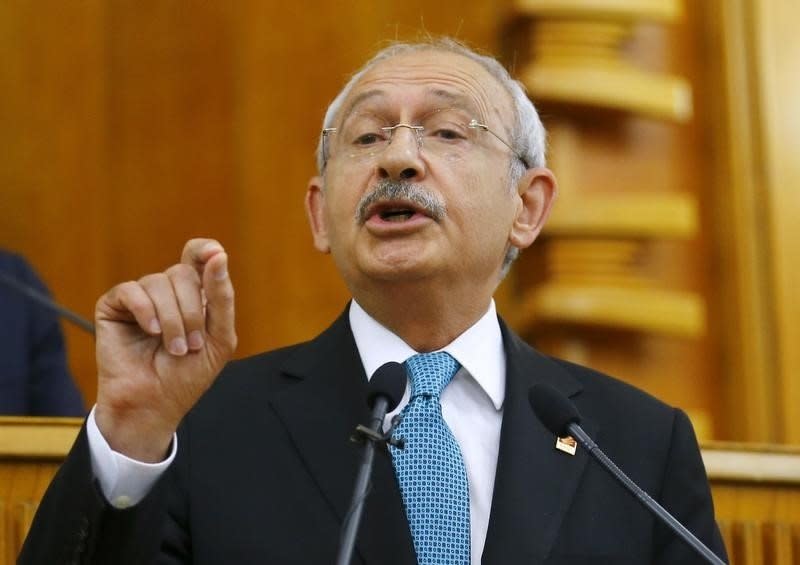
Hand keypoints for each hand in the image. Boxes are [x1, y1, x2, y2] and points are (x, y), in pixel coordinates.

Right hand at [94, 239, 236, 461]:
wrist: (155, 404)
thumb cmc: (188, 376)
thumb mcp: (219, 338)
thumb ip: (222, 297)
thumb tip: (219, 255)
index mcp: (195, 296)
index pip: (199, 255)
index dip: (206, 250)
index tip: (214, 255)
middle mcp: (168, 292)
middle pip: (183, 272)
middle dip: (192, 310)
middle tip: (191, 344)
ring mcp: (140, 298)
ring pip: (159, 281)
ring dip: (172, 319)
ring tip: (173, 348)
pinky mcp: (114, 307)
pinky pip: (131, 290)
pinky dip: (145, 311)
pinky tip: (151, 332)